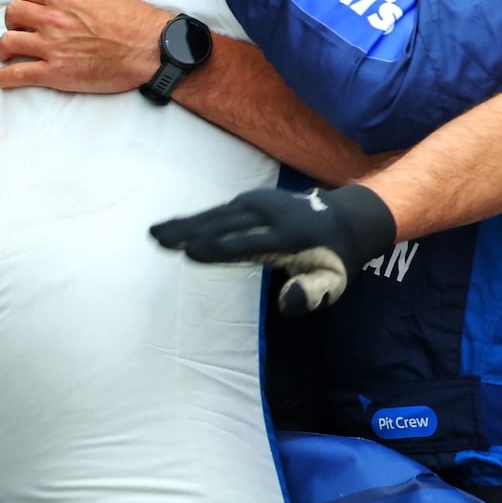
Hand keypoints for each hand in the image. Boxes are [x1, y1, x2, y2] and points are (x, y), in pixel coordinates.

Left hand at [0, 0, 167, 91]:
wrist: (150, 48)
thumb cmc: (132, 20)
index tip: (31, 8)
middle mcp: (51, 20)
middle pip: (11, 14)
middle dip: (14, 21)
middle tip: (22, 30)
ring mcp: (50, 47)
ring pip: (6, 43)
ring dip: (6, 48)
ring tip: (12, 54)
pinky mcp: (53, 74)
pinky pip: (15, 75)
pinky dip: (7, 77)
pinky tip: (10, 77)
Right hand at [150, 183, 396, 314]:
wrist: (346, 218)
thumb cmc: (334, 260)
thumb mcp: (333, 284)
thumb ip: (311, 294)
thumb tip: (286, 304)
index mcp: (288, 237)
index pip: (246, 244)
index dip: (217, 248)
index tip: (189, 252)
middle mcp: (269, 215)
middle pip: (223, 225)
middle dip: (189, 232)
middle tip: (157, 239)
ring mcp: (259, 203)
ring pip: (216, 215)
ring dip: (185, 223)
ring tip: (155, 232)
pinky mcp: (251, 198)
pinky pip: (220, 211)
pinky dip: (196, 218)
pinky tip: (176, 226)